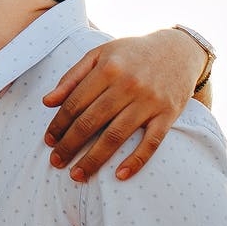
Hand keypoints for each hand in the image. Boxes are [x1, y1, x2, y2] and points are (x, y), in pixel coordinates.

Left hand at [40, 28, 204, 181]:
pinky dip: (136, 160)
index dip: (59, 124)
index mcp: (107, 68)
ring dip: (94, 159)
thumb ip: (73, 77)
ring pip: (116, 136)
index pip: (76, 103)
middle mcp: (127, 85)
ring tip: (77, 175)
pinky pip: (151, 143)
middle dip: (70, 145)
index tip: (49, 141)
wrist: (178, 50)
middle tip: (56, 161)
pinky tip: (120, 175)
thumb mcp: (100, 54)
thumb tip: (48, 102)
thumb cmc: (132, 53)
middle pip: (91, 121)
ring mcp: (149, 101)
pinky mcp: (168, 115)